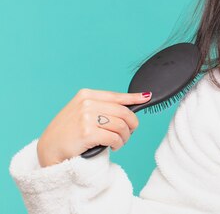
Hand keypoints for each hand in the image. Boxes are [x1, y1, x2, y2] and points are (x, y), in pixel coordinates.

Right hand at [36, 88, 151, 166]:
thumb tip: (129, 106)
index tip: (146, 97)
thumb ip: (101, 107)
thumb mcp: (81, 112)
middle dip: (132, 124)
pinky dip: (119, 143)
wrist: (48, 150)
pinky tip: (114, 146)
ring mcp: (86, 117)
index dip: (134, 97)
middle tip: (129, 133)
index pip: (116, 96)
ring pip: (121, 125)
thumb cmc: (67, 132)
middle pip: (123, 112)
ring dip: (125, 136)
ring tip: (119, 142)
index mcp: (86, 95)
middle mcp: (87, 103)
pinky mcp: (87, 132)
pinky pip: (114, 137)